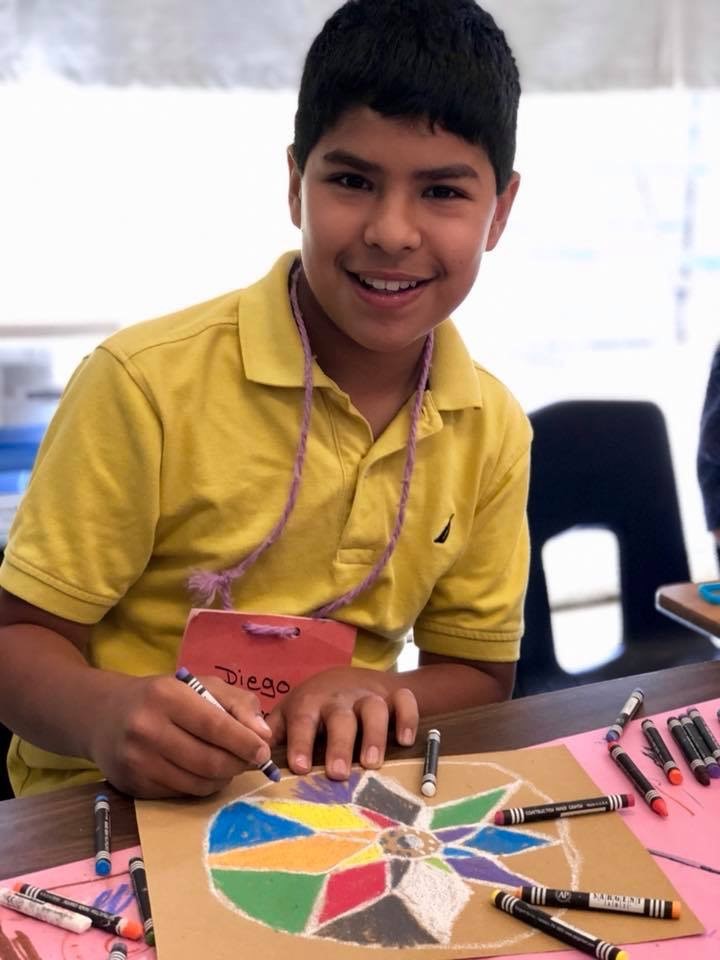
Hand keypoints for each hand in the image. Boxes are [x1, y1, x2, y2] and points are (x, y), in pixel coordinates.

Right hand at [87, 672, 272, 797]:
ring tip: (228, 765)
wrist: (105, 714)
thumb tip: (264, 736)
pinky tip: (203, 772)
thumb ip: (237, 704)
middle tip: (250, 761)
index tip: (264, 751)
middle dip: (238, 764)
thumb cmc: (163, 697)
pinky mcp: (133, 784)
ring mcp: (136, 760)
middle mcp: (146, 728)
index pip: (214, 725)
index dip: (244, 742)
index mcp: (166, 696)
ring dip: (222, 778)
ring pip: (197, 782)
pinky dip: (201, 786)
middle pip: (208, 760)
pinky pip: (181, 793)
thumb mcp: (200, 685)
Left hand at [266, 666, 418, 779]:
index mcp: (310, 702)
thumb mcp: (291, 713)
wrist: (355, 677)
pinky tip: (404, 740)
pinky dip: (407, 718)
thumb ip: (274, 732)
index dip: (300, 742)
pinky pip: (404, 701)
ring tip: (371, 764)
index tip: (299, 767)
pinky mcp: (393, 695)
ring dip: (373, 735)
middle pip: (339, 717)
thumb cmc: (316, 705)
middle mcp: (339, 697)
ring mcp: (368, 695)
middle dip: (338, 745)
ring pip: (372, 708)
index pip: (302, 720)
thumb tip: (251, 755)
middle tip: (338, 774)